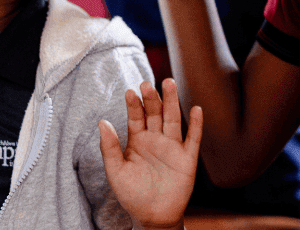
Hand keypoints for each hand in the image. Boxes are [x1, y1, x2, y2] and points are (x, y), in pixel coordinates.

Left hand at [99, 79, 201, 229]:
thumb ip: (108, 147)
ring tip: (169, 83)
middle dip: (151, 98)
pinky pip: (192, 139)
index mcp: (137, 139)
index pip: (135, 116)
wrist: (152, 216)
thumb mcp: (115, 170)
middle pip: (154, 113)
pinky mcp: (187, 159)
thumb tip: (102, 122)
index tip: (130, 92)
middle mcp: (155, 139)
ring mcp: (171, 147)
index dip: (133, 104)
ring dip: (172, 102)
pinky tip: (197, 110)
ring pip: (173, 119)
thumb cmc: (131, 193)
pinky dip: (196, 125)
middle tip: (147, 84)